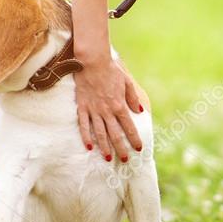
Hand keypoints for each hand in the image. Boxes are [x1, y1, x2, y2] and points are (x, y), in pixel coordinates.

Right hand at [73, 47, 143, 162]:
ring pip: (100, 133)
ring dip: (104, 147)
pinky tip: (88, 147)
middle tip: (124, 160)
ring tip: (107, 158)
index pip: (129, 127)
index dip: (134, 139)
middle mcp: (107, 111)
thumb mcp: (127, 82)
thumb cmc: (110, 70)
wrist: (91, 62)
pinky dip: (85, 136)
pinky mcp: (82, 107)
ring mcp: (94, 110)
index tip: (138, 149)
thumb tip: (140, 111)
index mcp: (119, 105)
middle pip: (115, 134)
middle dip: (120, 148)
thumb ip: (133, 98)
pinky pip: (83, 125)